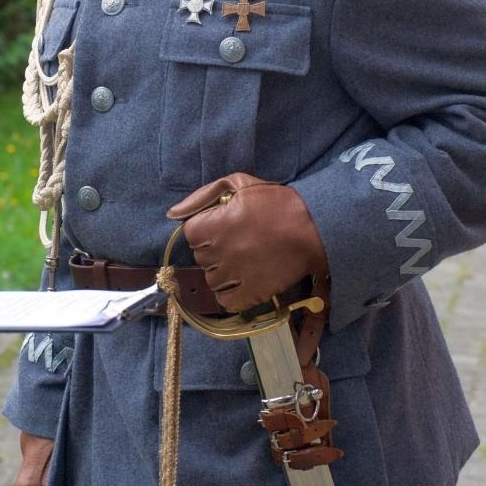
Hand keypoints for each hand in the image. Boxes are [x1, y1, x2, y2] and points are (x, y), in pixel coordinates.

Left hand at [166, 173, 326, 312]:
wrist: (313, 228)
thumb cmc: (276, 202)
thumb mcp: (239, 183)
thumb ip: (202, 196)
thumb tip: (172, 214)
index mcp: (216, 224)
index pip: (190, 233)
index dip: (204, 228)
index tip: (220, 225)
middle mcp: (221, 252)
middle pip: (200, 257)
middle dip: (213, 248)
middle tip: (235, 240)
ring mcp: (236, 275)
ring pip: (211, 280)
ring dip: (221, 272)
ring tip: (241, 260)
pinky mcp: (252, 293)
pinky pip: (226, 302)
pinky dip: (230, 295)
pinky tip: (241, 281)